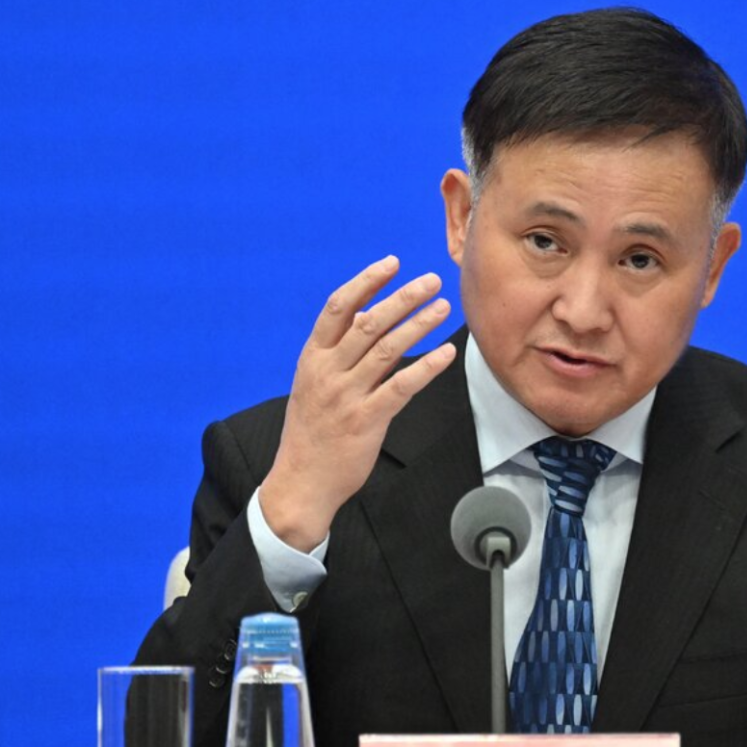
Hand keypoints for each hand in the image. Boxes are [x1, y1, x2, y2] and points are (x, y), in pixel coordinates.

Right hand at [260, 255, 456, 550]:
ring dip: (418, 325)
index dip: (367, 282)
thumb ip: (335, 354)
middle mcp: (328, 371)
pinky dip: (425, 367)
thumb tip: (367, 318)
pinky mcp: (366, 421)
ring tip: (442, 307)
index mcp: (313, 358)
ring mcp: (346, 396)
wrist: (300, 483)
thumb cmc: (311, 432)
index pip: (339, 307)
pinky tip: (445, 352)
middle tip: (432, 281)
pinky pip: (400, 387)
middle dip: (402, 297)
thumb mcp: (312, 384)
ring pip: (386, 349)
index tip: (392, 264)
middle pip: (368, 322)